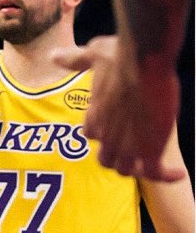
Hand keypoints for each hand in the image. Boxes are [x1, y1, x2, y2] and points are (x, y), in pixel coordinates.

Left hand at [52, 37, 184, 180]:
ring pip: (125, 170)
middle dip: (118, 157)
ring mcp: (126, 147)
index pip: (92, 135)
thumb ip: (75, 61)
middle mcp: (106, 137)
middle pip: (105, 160)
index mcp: (94, 117)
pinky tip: (178, 173)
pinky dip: (165, 176)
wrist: (143, 63)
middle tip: (136, 149)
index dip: (104, 133)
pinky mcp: (149, 150)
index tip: (118, 126)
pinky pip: (154, 172)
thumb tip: (54, 56)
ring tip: (155, 159)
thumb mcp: (93, 56)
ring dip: (138, 168)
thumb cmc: (120, 56)